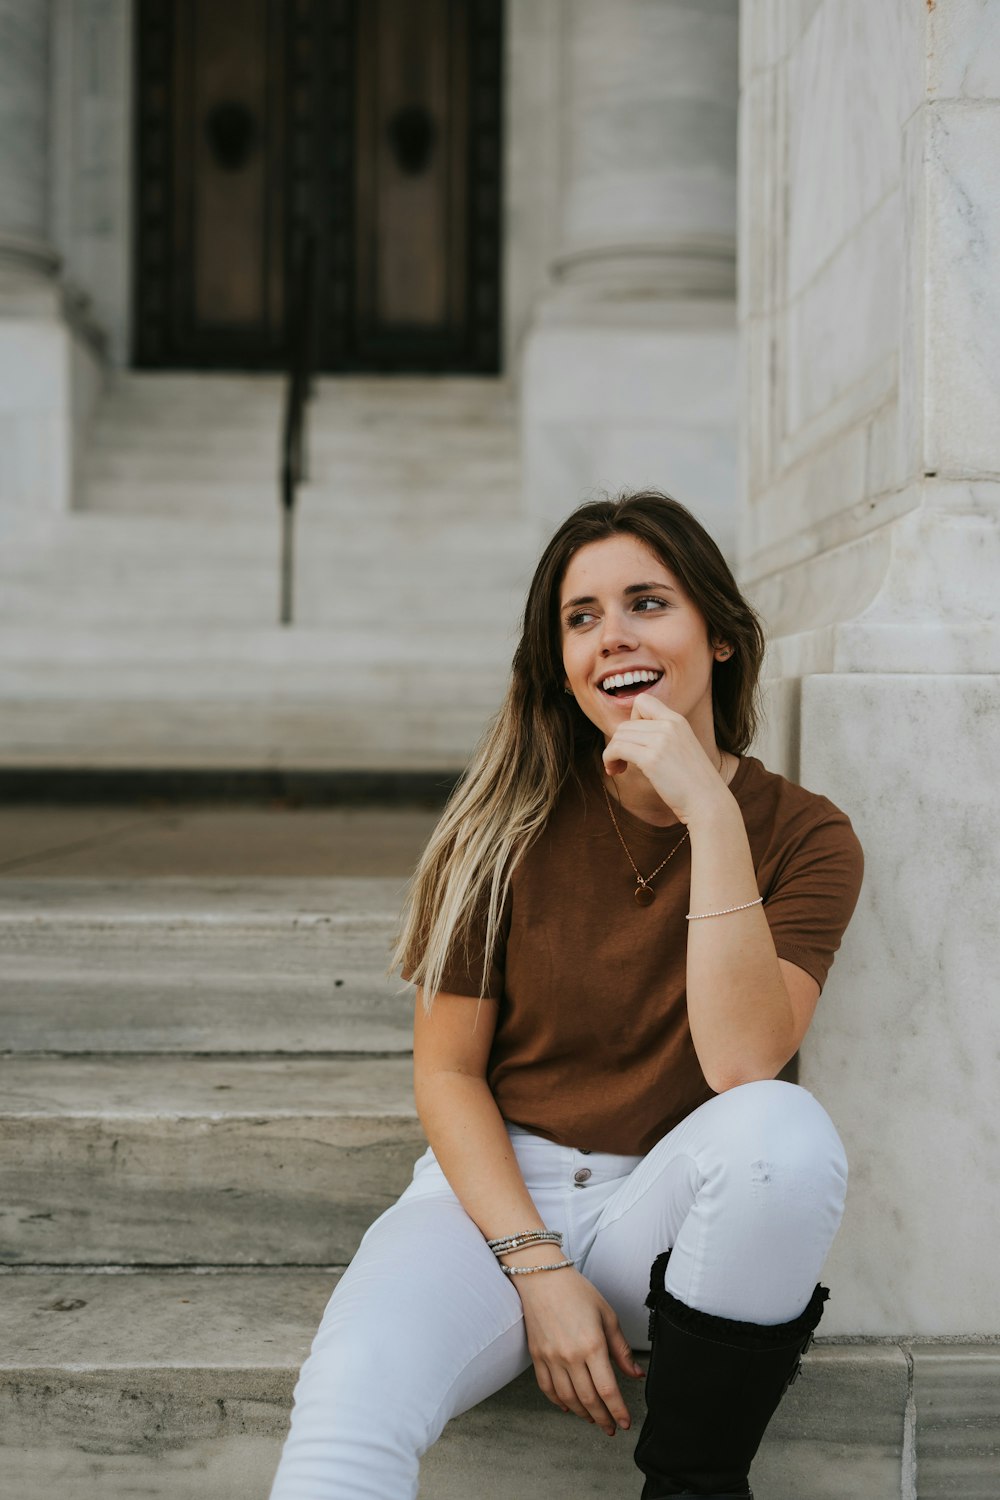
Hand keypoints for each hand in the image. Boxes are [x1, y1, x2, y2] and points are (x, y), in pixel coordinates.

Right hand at [515, 1267, 643, 1435]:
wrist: (542, 1277)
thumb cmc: (577, 1291)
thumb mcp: (607, 1315)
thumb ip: (621, 1349)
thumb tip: (636, 1374)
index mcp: (592, 1345)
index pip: (608, 1390)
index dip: (618, 1411)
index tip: (624, 1423)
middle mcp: (570, 1356)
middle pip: (589, 1400)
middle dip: (602, 1418)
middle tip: (610, 1428)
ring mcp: (551, 1358)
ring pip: (568, 1399)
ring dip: (582, 1414)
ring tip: (593, 1419)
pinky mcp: (537, 1356)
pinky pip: (547, 1388)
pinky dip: (558, 1402)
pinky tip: (568, 1406)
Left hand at [602, 694, 728, 825]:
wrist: (708, 801)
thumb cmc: (692, 782)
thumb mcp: (681, 747)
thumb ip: (661, 736)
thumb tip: (626, 736)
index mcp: (678, 720)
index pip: (643, 701)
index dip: (631, 719)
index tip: (635, 741)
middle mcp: (669, 725)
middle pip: (625, 724)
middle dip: (618, 742)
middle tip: (621, 761)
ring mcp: (661, 741)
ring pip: (618, 736)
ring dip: (611, 752)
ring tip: (617, 768)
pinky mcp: (651, 759)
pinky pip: (616, 749)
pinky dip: (609, 758)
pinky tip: (615, 770)